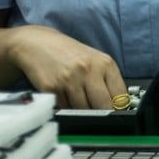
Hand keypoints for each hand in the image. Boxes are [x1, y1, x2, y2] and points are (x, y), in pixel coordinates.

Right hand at [8, 25, 127, 108]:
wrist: (38, 43)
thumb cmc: (70, 54)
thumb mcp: (96, 60)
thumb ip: (108, 81)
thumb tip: (118, 106)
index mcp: (105, 64)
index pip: (120, 96)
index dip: (119, 108)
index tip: (116, 112)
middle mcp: (89, 71)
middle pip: (103, 107)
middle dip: (102, 114)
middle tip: (98, 113)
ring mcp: (69, 80)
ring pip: (83, 111)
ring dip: (81, 111)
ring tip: (77, 98)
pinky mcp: (51, 88)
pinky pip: (64, 109)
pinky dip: (65, 108)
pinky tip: (63, 96)